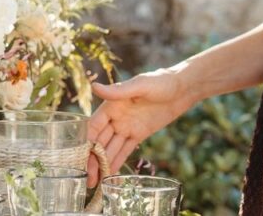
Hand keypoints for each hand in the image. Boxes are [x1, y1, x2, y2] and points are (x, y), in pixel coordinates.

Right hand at [86, 68, 194, 185]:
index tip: (80, 158)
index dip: (87, 142)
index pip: (94, 126)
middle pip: (100, 141)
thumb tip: (95, 87)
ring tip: (94, 182)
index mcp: (112, 104)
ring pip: (111, 148)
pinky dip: (117, 162)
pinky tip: (109, 175)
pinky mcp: (139, 134)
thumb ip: (118, 91)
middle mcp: (116, 117)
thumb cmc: (161, 81)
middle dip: (93, 159)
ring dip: (103, 164)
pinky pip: (125, 150)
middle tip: (87, 178)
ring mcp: (127, 127)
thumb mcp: (140, 85)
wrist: (183, 88)